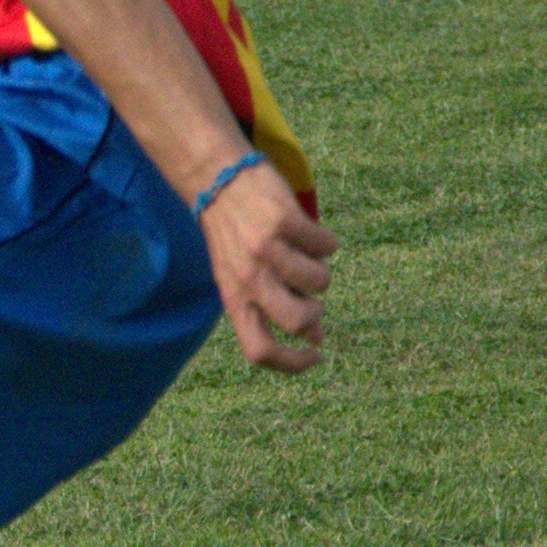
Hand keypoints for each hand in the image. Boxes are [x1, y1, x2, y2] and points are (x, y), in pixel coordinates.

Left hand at [196, 156, 337, 371]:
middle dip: (316, 312)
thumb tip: (315, 338)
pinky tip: (306, 231)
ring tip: (301, 253)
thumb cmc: (234, 238)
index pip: (259, 350)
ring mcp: (264, 250)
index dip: (292, 363)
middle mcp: (246, 278)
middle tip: (310, 296)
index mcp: (233, 298)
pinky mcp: (284, 220)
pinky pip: (327, 246)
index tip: (315, 355)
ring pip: (320, 280)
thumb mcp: (242, 279)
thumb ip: (273, 310)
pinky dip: (325, 241)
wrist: (218, 182)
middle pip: (297, 320)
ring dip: (320, 269)